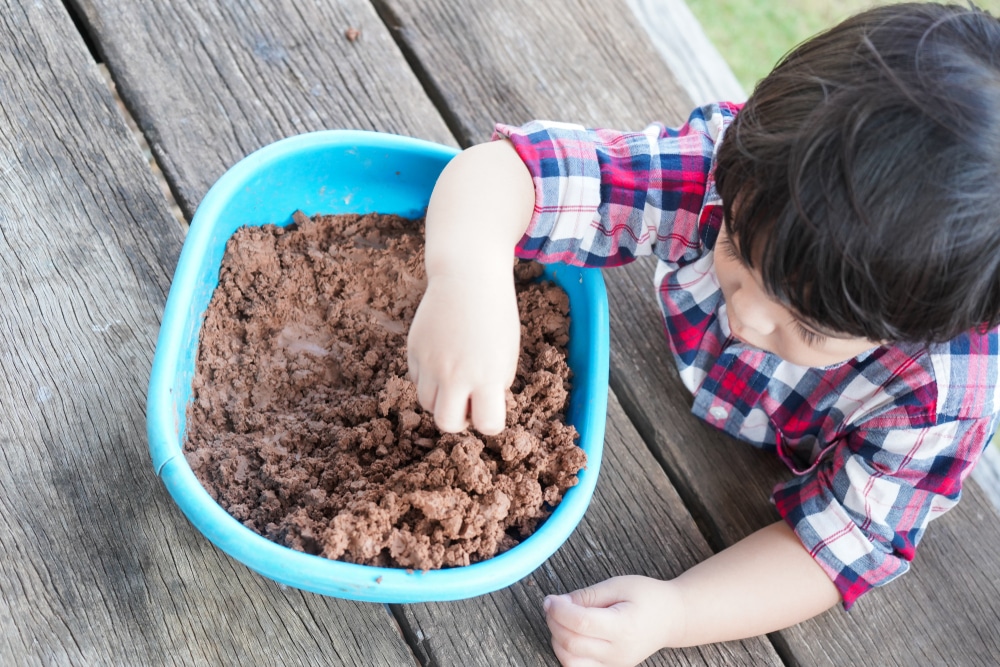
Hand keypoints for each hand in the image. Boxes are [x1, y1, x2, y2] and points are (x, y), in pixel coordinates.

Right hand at [406, 271, 519, 434]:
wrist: (467, 277)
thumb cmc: (494, 315)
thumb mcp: (506, 354)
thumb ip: (494, 384)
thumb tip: (477, 409)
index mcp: (487, 375)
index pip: (488, 425)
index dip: (489, 421)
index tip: (490, 407)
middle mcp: (455, 373)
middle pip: (446, 424)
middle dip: (457, 419)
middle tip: (466, 400)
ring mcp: (430, 362)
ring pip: (426, 403)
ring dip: (440, 398)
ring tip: (454, 375)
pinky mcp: (413, 350)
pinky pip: (416, 380)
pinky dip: (428, 377)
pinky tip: (442, 355)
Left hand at [544, 576, 681, 666]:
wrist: (672, 618)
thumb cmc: (648, 597)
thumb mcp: (619, 585)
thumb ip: (588, 595)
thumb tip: (559, 603)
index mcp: (623, 627)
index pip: (581, 624)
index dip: (559, 611)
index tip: (549, 599)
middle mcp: (619, 652)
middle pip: (571, 644)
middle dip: (554, 623)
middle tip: (553, 605)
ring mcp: (615, 664)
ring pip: (570, 662)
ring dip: (557, 639)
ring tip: (562, 619)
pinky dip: (566, 652)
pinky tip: (570, 634)